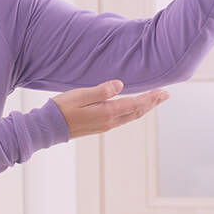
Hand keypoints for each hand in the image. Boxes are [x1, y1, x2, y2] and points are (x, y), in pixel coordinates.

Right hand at [52, 80, 167, 139]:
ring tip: (152, 101)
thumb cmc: (61, 109)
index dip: (151, 98)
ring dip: (143, 108)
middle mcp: (109, 122)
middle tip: (165, 95)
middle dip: (151, 103)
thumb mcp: (81, 95)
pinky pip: (121, 119)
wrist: (48, 128)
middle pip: (136, 112)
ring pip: (130, 117)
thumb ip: (101, 90)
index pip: (135, 103)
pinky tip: (131, 109)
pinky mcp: (98, 127)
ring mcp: (104, 126)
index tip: (164, 92)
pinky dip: (131, 112)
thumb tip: (120, 85)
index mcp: (107, 112)